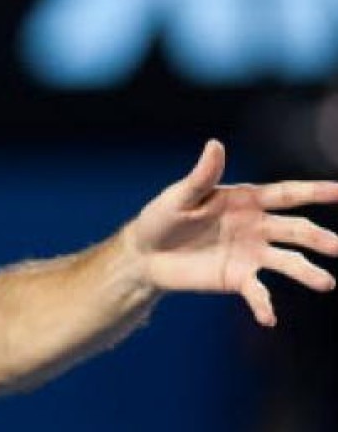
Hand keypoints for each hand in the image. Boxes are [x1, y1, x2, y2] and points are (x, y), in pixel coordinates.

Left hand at [125, 139, 337, 325]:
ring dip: (306, 272)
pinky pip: (257, 293)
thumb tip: (215, 144)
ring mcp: (250, 254)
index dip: (315, 191)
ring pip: (287, 262)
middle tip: (337, 246)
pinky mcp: (237, 278)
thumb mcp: (180, 196)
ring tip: (326, 283)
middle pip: (295, 230)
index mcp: (245, 200)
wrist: (144, 254)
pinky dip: (264, 305)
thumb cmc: (161, 218)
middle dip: (319, 237)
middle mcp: (256, 227)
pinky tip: (268, 318)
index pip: (286, 194)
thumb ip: (202, 176)